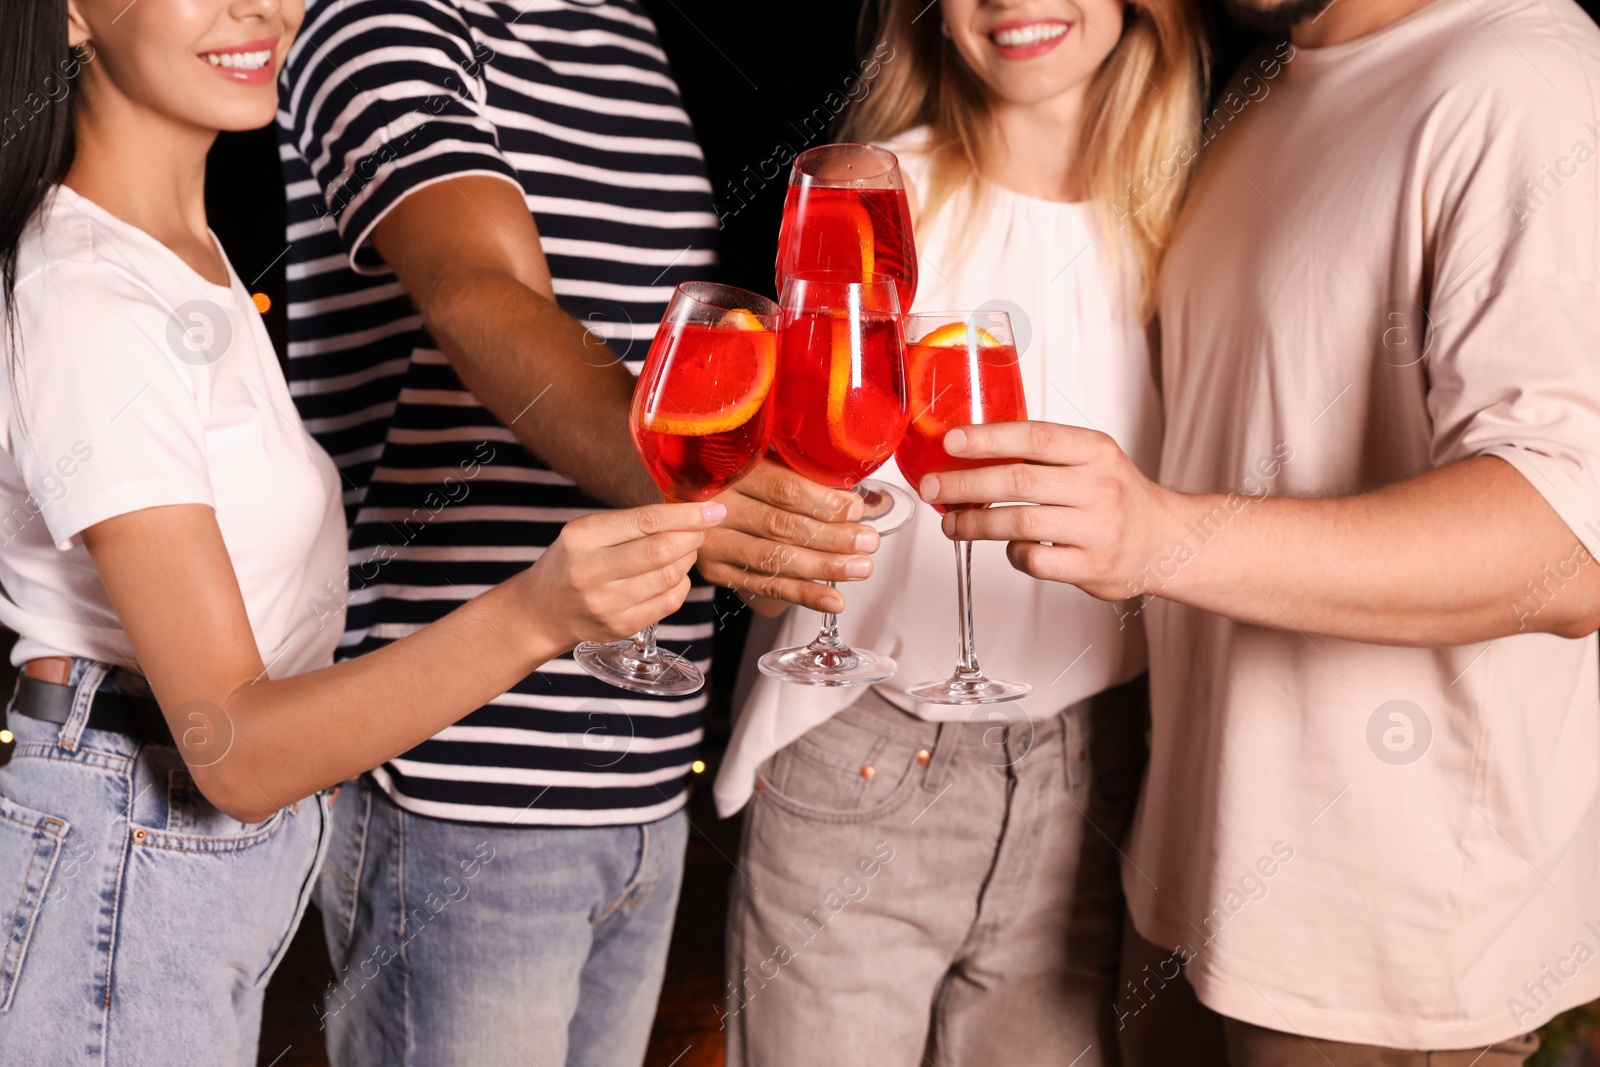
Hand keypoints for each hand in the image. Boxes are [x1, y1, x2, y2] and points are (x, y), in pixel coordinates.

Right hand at [522, 501, 724, 644]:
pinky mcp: (620, 626)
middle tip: (701, 529)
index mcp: (582, 537)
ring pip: (671, 576)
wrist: (542, 611)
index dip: (687, 515)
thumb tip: (688, 511)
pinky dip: (681, 584)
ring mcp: (606, 603)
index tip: (714, 509)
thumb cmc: (571, 563)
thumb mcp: (586, 532)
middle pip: (663, 550)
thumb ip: (631, 523)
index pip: (646, 521)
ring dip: (688, 559)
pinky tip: (674, 575)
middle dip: (693, 536)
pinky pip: (669, 602)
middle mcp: (592, 571)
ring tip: (685, 549)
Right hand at [698, 459, 880, 613]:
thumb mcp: (760, 460)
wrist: (680, 499)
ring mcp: (713, 542)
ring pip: (775, 559)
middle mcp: (718, 507)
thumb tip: (854, 502)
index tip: (856, 510)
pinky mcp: (716, 570)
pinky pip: (764, 586)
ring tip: (859, 568)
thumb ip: (801, 475)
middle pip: (782, 526)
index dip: (824, 502)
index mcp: (732, 470)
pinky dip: (802, 595)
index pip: (784, 490)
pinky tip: (832, 600)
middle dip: (833, 537)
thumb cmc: (734, 476)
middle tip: (868, 543)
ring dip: (823, 567)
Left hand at [916, 422, 1184, 600]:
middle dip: (965, 484)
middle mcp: (1099, 487)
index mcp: (1096, 451)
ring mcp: (1097, 529)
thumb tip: (969, 452)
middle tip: (932, 487)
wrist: (1165, 541)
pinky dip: (1012, 554)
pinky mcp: (1092, 567)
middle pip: (1019, 482)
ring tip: (952, 524)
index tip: (951, 442)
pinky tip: (1009, 547)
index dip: (989, 438)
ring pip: (1020, 524)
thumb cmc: (1116, 496)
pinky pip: (1034, 560)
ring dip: (975, 524)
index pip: (1035, 437)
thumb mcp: (1092, 459)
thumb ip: (1042, 454)